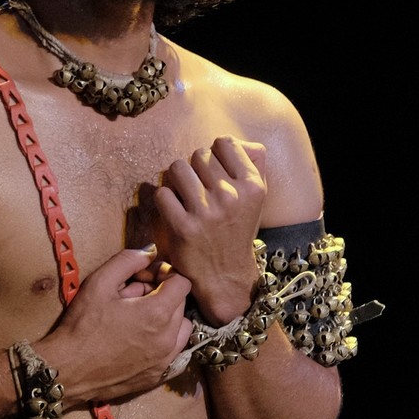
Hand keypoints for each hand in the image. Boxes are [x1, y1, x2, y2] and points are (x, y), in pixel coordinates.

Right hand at [39, 246, 192, 404]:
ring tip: (140, 320)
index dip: (164, 275)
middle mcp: (168, 338)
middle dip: (162, 295)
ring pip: (182, 329)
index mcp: (157, 312)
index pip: (182, 283)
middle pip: (181, 304)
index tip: (145, 278)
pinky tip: (141, 340)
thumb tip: (150, 251)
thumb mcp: (99, 283)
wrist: (68, 369)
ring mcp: (165, 360)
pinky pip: (175, 353)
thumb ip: (128, 261)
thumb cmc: (81, 326)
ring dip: (168, 319)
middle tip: (133, 298)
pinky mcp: (158, 376)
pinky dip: (165, 342)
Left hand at [153, 135, 266, 323]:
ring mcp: (206, 212)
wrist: (225, 275)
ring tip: (184, 195)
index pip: (224, 143)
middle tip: (198, 187)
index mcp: (252, 186)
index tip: (214, 170)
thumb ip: (254, 164)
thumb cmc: (237, 229)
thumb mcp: (255, 198)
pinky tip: (175, 210)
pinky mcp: (183, 226)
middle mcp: (231, 197)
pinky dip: (165, 200)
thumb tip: (245, 143)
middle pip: (199, 154)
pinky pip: (163, 193)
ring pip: (177, 168)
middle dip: (195, 168)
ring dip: (177, 180)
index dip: (215, 153)